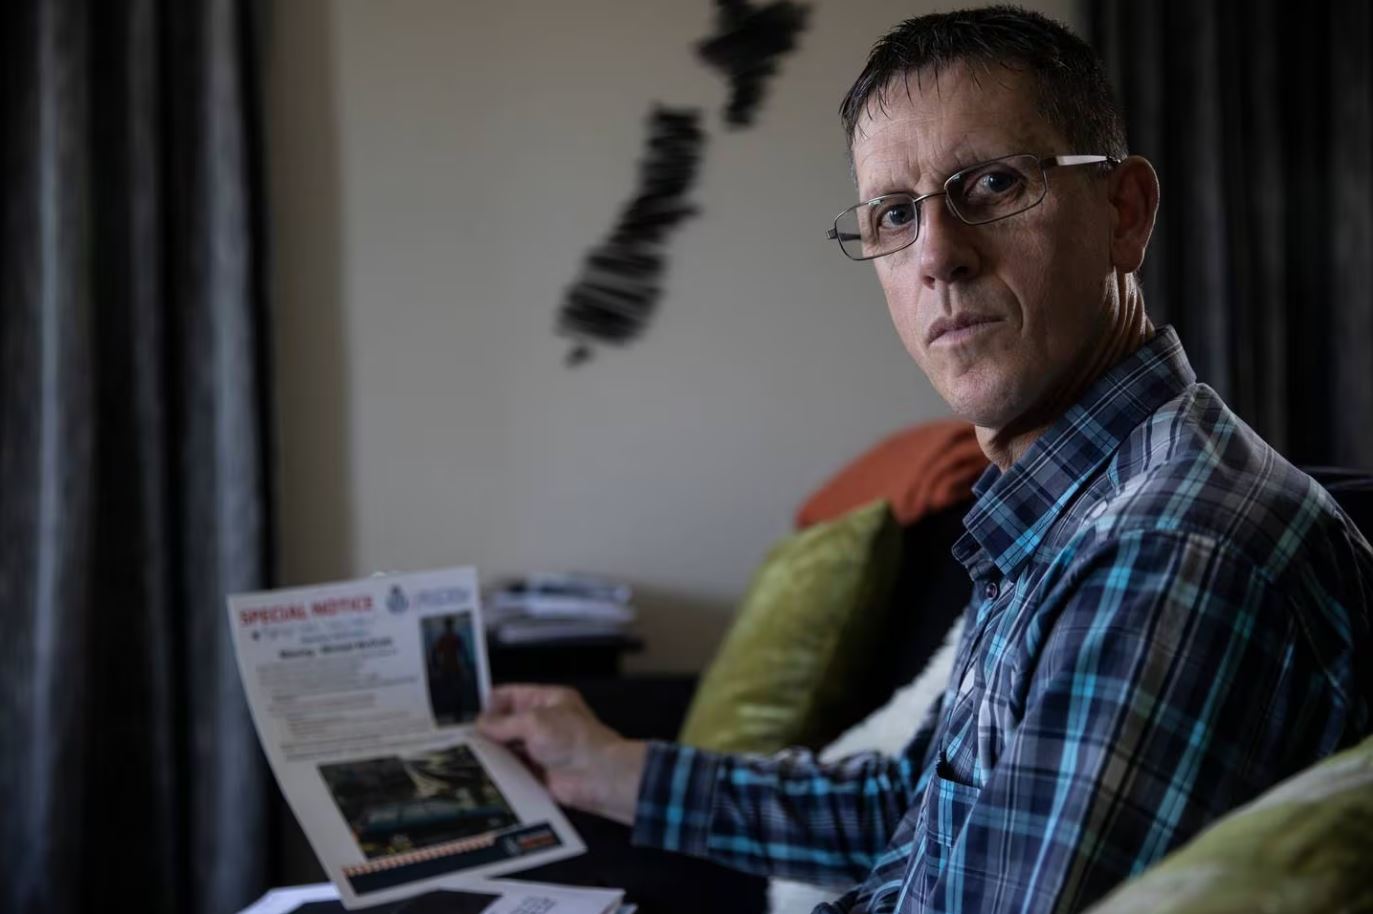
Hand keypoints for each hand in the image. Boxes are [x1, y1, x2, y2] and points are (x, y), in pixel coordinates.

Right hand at [477, 684, 647, 825]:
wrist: (598, 777)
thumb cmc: (578, 741)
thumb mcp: (536, 722)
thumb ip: (505, 723)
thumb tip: (482, 724)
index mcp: (548, 700)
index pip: (511, 695)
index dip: (491, 704)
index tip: (472, 715)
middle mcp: (544, 722)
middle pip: (507, 722)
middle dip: (490, 729)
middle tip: (468, 737)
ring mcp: (542, 747)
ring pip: (509, 746)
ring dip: (495, 750)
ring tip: (473, 754)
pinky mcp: (539, 771)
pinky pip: (514, 768)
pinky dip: (503, 769)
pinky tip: (488, 771)